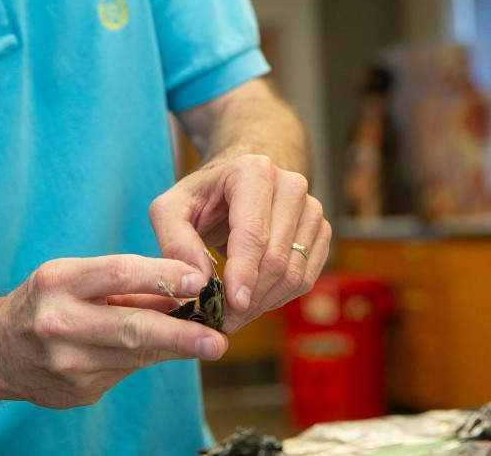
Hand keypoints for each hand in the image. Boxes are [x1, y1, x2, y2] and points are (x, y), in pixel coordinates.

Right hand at [0, 254, 227, 408]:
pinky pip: (124, 374)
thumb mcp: (75, 277)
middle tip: (218, 340)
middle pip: (131, 327)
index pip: (120, 273)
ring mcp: (66, 364)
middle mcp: (58, 323)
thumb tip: (187, 289)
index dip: (164, 276)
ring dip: (175, 349)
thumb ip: (127, 284)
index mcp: (59, 282)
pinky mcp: (76, 393)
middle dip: (181, 335)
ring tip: (207, 342)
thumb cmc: (47, 300)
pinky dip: (143, 360)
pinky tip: (153, 351)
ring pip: (134, 356)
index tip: (200, 281)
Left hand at [149, 155, 329, 332]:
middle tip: (224, 319)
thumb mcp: (170, 210)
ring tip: (235, 314)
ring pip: (295, 272)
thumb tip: (199, 282)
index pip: (253, 232)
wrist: (234, 185)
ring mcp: (310, 208)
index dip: (244, 273)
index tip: (232, 305)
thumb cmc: (201, 197)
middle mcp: (290, 185)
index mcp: (253, 172)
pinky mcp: (320, 231)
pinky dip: (280, 298)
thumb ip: (176, 243)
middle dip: (250, 296)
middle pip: (276, 256)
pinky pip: (307, 277)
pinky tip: (255, 301)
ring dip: (264, 302)